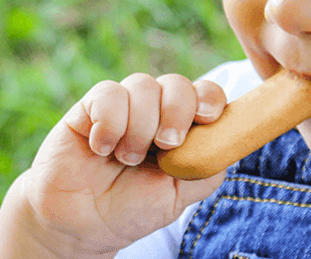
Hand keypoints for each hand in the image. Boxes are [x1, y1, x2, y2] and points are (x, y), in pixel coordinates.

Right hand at [17, 73, 226, 256]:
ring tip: (127, 158)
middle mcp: (156, 108)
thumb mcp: (180, 194)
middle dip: (176, 112)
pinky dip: (109, 123)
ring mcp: (124, 104)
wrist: (81, 226)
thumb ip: (207, 166)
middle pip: (177, 83)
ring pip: (143, 85)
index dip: (210, 97)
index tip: (207, 118)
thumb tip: (229, 138)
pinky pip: (108, 93)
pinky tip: (102, 148)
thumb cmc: (133, 208)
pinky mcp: (90, 106)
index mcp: (183, 125)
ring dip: (140, 125)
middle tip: (165, 145)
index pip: (206, 93)